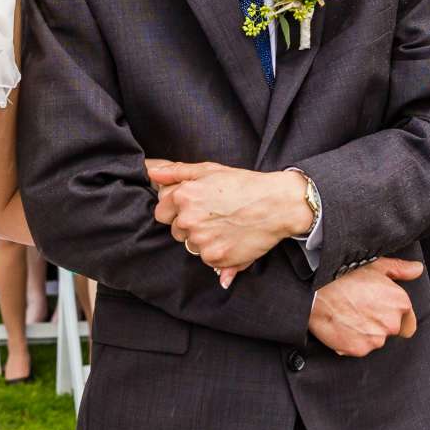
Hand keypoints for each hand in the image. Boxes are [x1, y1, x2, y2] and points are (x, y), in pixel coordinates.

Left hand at [147, 159, 312, 276]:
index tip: (196, 206)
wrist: (277, 204)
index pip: (161, 211)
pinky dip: (217, 252)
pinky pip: (206, 259)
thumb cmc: (245, 184)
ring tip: (225, 225)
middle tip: (214, 214)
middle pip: (175, 230)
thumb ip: (177, 172)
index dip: (177, 209)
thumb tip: (151, 174)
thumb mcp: (210, 170)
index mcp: (183, 196)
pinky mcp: (215, 258)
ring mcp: (201, 241)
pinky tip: (232, 238)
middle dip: (189, 225)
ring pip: (190, 246)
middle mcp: (188, 220)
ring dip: (203, 240)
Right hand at [307, 257, 424, 356]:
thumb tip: (417, 269)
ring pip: (373, 340)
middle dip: (378, 324)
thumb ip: (400, 269)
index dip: (394, 316)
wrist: (315, 290)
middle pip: (390, 331)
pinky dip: (350, 341)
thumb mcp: (375, 265)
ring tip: (347, 315)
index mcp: (400, 303)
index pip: (408, 322)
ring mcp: (375, 338)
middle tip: (359, 309)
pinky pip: (357, 348)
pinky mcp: (358, 349)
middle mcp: (391, 323)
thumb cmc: (344, 274)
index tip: (380, 311)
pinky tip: (340, 325)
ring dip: (364, 333)